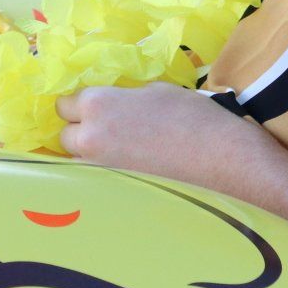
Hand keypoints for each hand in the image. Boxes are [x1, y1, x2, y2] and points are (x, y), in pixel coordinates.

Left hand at [55, 82, 255, 179]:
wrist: (223, 162)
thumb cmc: (194, 118)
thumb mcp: (155, 91)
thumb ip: (123, 97)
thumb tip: (115, 105)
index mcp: (98, 104)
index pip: (65, 104)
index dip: (80, 106)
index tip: (96, 110)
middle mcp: (90, 138)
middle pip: (65, 135)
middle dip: (81, 132)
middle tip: (108, 133)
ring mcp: (99, 171)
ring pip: (77, 162)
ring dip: (89, 157)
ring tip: (119, 156)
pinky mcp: (113, 196)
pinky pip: (94, 183)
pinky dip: (103, 178)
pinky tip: (125, 174)